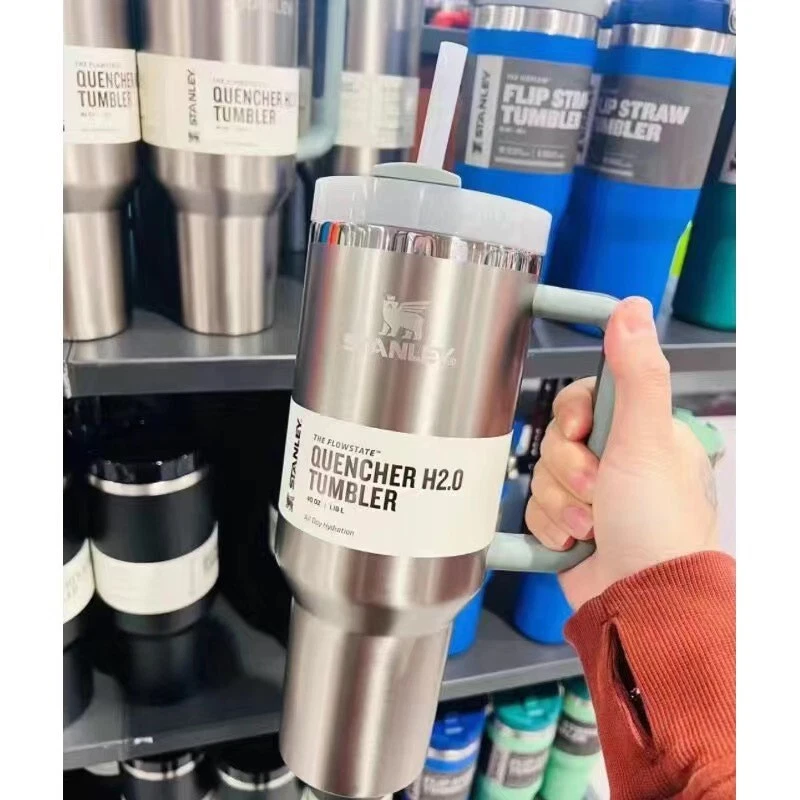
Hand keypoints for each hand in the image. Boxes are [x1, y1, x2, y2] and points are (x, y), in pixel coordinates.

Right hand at [525, 297, 718, 608]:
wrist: (642, 601)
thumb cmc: (657, 524)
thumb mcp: (645, 439)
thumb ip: (636, 372)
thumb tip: (631, 308)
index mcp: (640, 434)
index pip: (584, 400)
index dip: (573, 415)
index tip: (582, 431)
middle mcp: (615, 462)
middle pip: (556, 439)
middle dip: (570, 470)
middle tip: (598, 490)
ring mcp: (590, 497)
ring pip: (541, 476)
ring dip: (561, 504)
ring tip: (591, 526)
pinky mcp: (567, 526)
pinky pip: (532, 510)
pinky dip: (549, 527)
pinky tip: (575, 542)